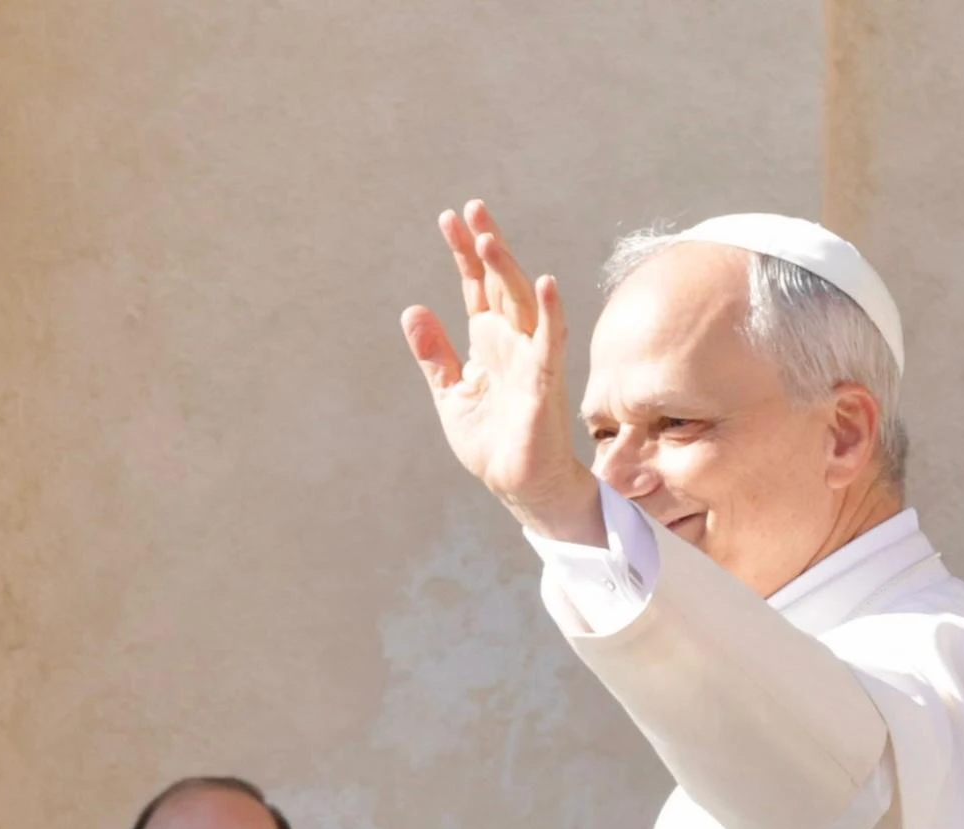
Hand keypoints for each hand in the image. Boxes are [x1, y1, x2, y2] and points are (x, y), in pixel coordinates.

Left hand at [401, 200, 600, 543]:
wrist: (517, 484)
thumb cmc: (490, 440)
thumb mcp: (450, 393)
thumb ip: (434, 354)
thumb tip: (412, 310)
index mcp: (489, 341)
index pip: (477, 286)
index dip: (465, 252)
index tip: (450, 218)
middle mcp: (512, 341)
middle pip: (500, 282)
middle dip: (486, 246)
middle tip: (471, 208)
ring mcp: (531, 357)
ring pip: (521, 302)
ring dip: (507, 269)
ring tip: (489, 238)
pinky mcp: (545, 381)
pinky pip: (550, 341)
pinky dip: (549, 313)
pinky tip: (546, 284)